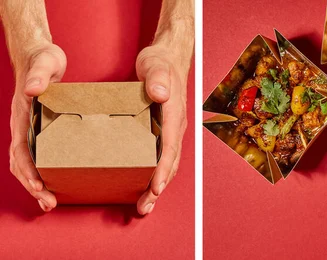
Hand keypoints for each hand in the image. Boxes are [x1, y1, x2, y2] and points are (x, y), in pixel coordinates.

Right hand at [9, 42, 66, 211]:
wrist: (40, 57)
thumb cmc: (42, 60)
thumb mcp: (44, 63)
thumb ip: (39, 76)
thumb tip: (33, 89)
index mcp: (21, 116)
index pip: (20, 150)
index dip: (27, 170)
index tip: (39, 185)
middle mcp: (22, 127)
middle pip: (22, 164)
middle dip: (33, 186)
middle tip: (49, 203)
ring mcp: (29, 130)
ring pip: (27, 164)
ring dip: (36, 184)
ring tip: (50, 201)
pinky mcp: (40, 130)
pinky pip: (39, 156)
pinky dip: (43, 172)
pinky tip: (57, 181)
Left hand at [135, 42, 189, 214]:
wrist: (169, 59)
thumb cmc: (161, 63)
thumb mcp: (156, 66)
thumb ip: (157, 78)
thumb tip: (160, 93)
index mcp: (174, 115)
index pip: (170, 148)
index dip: (163, 170)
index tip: (156, 187)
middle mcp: (175, 127)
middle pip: (170, 163)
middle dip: (159, 187)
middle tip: (145, 206)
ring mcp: (171, 131)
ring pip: (168, 163)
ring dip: (158, 185)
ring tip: (145, 204)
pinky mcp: (164, 131)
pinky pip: (162, 156)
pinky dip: (155, 173)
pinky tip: (143, 183)